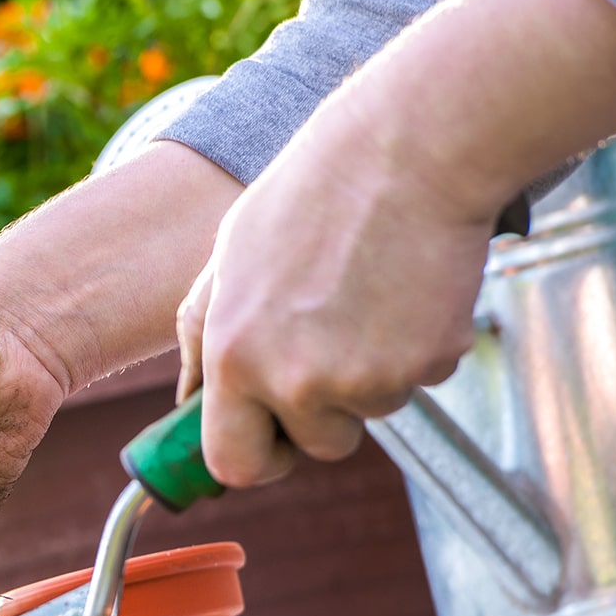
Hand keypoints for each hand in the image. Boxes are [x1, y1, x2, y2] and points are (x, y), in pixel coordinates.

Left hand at [176, 0, 615, 488]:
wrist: (406, 152)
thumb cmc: (308, 200)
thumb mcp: (226, 263)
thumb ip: (203, 341)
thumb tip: (187, 406)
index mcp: (233, 357)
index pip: (233, 463)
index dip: (256, 458)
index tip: (271, 443)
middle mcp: (294, 380)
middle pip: (315, 447)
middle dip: (322, 419)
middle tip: (332, 349)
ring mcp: (366, 379)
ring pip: (370, 412)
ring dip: (370, 372)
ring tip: (365, 294)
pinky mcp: (428, 364)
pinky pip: (418, 380)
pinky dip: (415, 347)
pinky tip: (405, 289)